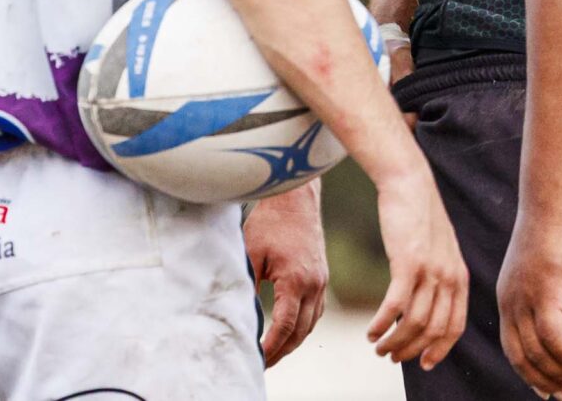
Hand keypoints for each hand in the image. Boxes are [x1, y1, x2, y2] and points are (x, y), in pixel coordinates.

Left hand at [245, 182, 328, 365]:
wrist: (296, 198)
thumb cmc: (270, 221)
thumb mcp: (252, 252)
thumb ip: (247, 285)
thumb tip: (239, 313)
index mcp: (296, 281)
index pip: (285, 326)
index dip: (271, 347)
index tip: (257, 358)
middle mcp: (314, 284)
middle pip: (300, 331)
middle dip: (282, 351)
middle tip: (263, 363)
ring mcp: (321, 281)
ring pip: (311, 324)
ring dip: (294, 341)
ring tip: (274, 353)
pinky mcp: (322, 276)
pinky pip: (317, 311)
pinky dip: (304, 326)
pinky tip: (290, 330)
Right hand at [365, 162, 466, 368]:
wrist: (409, 181)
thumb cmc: (418, 214)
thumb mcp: (439, 248)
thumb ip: (439, 275)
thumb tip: (428, 303)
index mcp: (460, 276)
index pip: (454, 326)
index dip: (439, 349)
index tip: (424, 364)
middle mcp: (449, 277)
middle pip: (433, 330)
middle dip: (411, 350)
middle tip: (391, 357)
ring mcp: (430, 270)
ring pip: (414, 322)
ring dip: (394, 341)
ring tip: (377, 347)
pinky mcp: (408, 263)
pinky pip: (396, 306)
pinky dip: (382, 324)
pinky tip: (370, 330)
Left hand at [498, 209, 561, 397]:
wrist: (551, 210)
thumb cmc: (554, 243)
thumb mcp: (553, 286)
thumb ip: (561, 317)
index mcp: (508, 302)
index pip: (514, 350)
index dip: (531, 376)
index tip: (549, 393)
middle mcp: (511, 304)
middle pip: (523, 356)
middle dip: (546, 381)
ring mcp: (525, 298)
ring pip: (539, 349)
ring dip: (560, 370)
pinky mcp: (545, 290)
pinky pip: (553, 333)